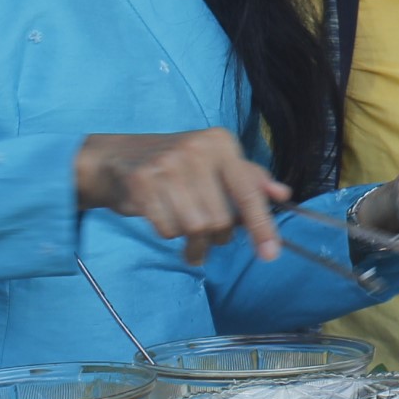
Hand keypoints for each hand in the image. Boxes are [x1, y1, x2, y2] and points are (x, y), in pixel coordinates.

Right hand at [74, 130, 287, 264]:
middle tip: (207, 237)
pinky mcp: (143, 183)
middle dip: (217, 237)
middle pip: (220, 219)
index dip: (261, 225)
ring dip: (193, 242)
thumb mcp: (214, 163)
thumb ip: (249, 179)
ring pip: (195, 227)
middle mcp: (197, 150)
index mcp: (221, 143)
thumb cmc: (174, 165)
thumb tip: (282, 194)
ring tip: (188, 237)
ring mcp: (167, 165)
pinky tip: (164, 219)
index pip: (248, 191)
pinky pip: (167, 229)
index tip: (270, 254)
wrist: (115, 158)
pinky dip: (168, 233)